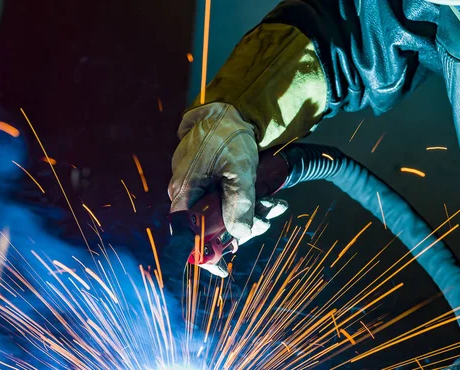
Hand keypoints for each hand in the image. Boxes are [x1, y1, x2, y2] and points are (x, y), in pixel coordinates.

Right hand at [169, 103, 287, 247]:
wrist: (232, 108)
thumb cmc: (229, 135)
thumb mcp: (239, 170)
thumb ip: (239, 204)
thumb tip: (239, 235)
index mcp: (184, 190)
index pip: (188, 232)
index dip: (204, 252)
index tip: (221, 268)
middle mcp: (189, 191)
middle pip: (213, 225)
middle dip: (243, 226)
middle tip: (266, 220)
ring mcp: (202, 186)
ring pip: (226, 213)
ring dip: (253, 213)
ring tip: (275, 205)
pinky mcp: (214, 181)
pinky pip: (231, 200)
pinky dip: (251, 202)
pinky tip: (270, 200)